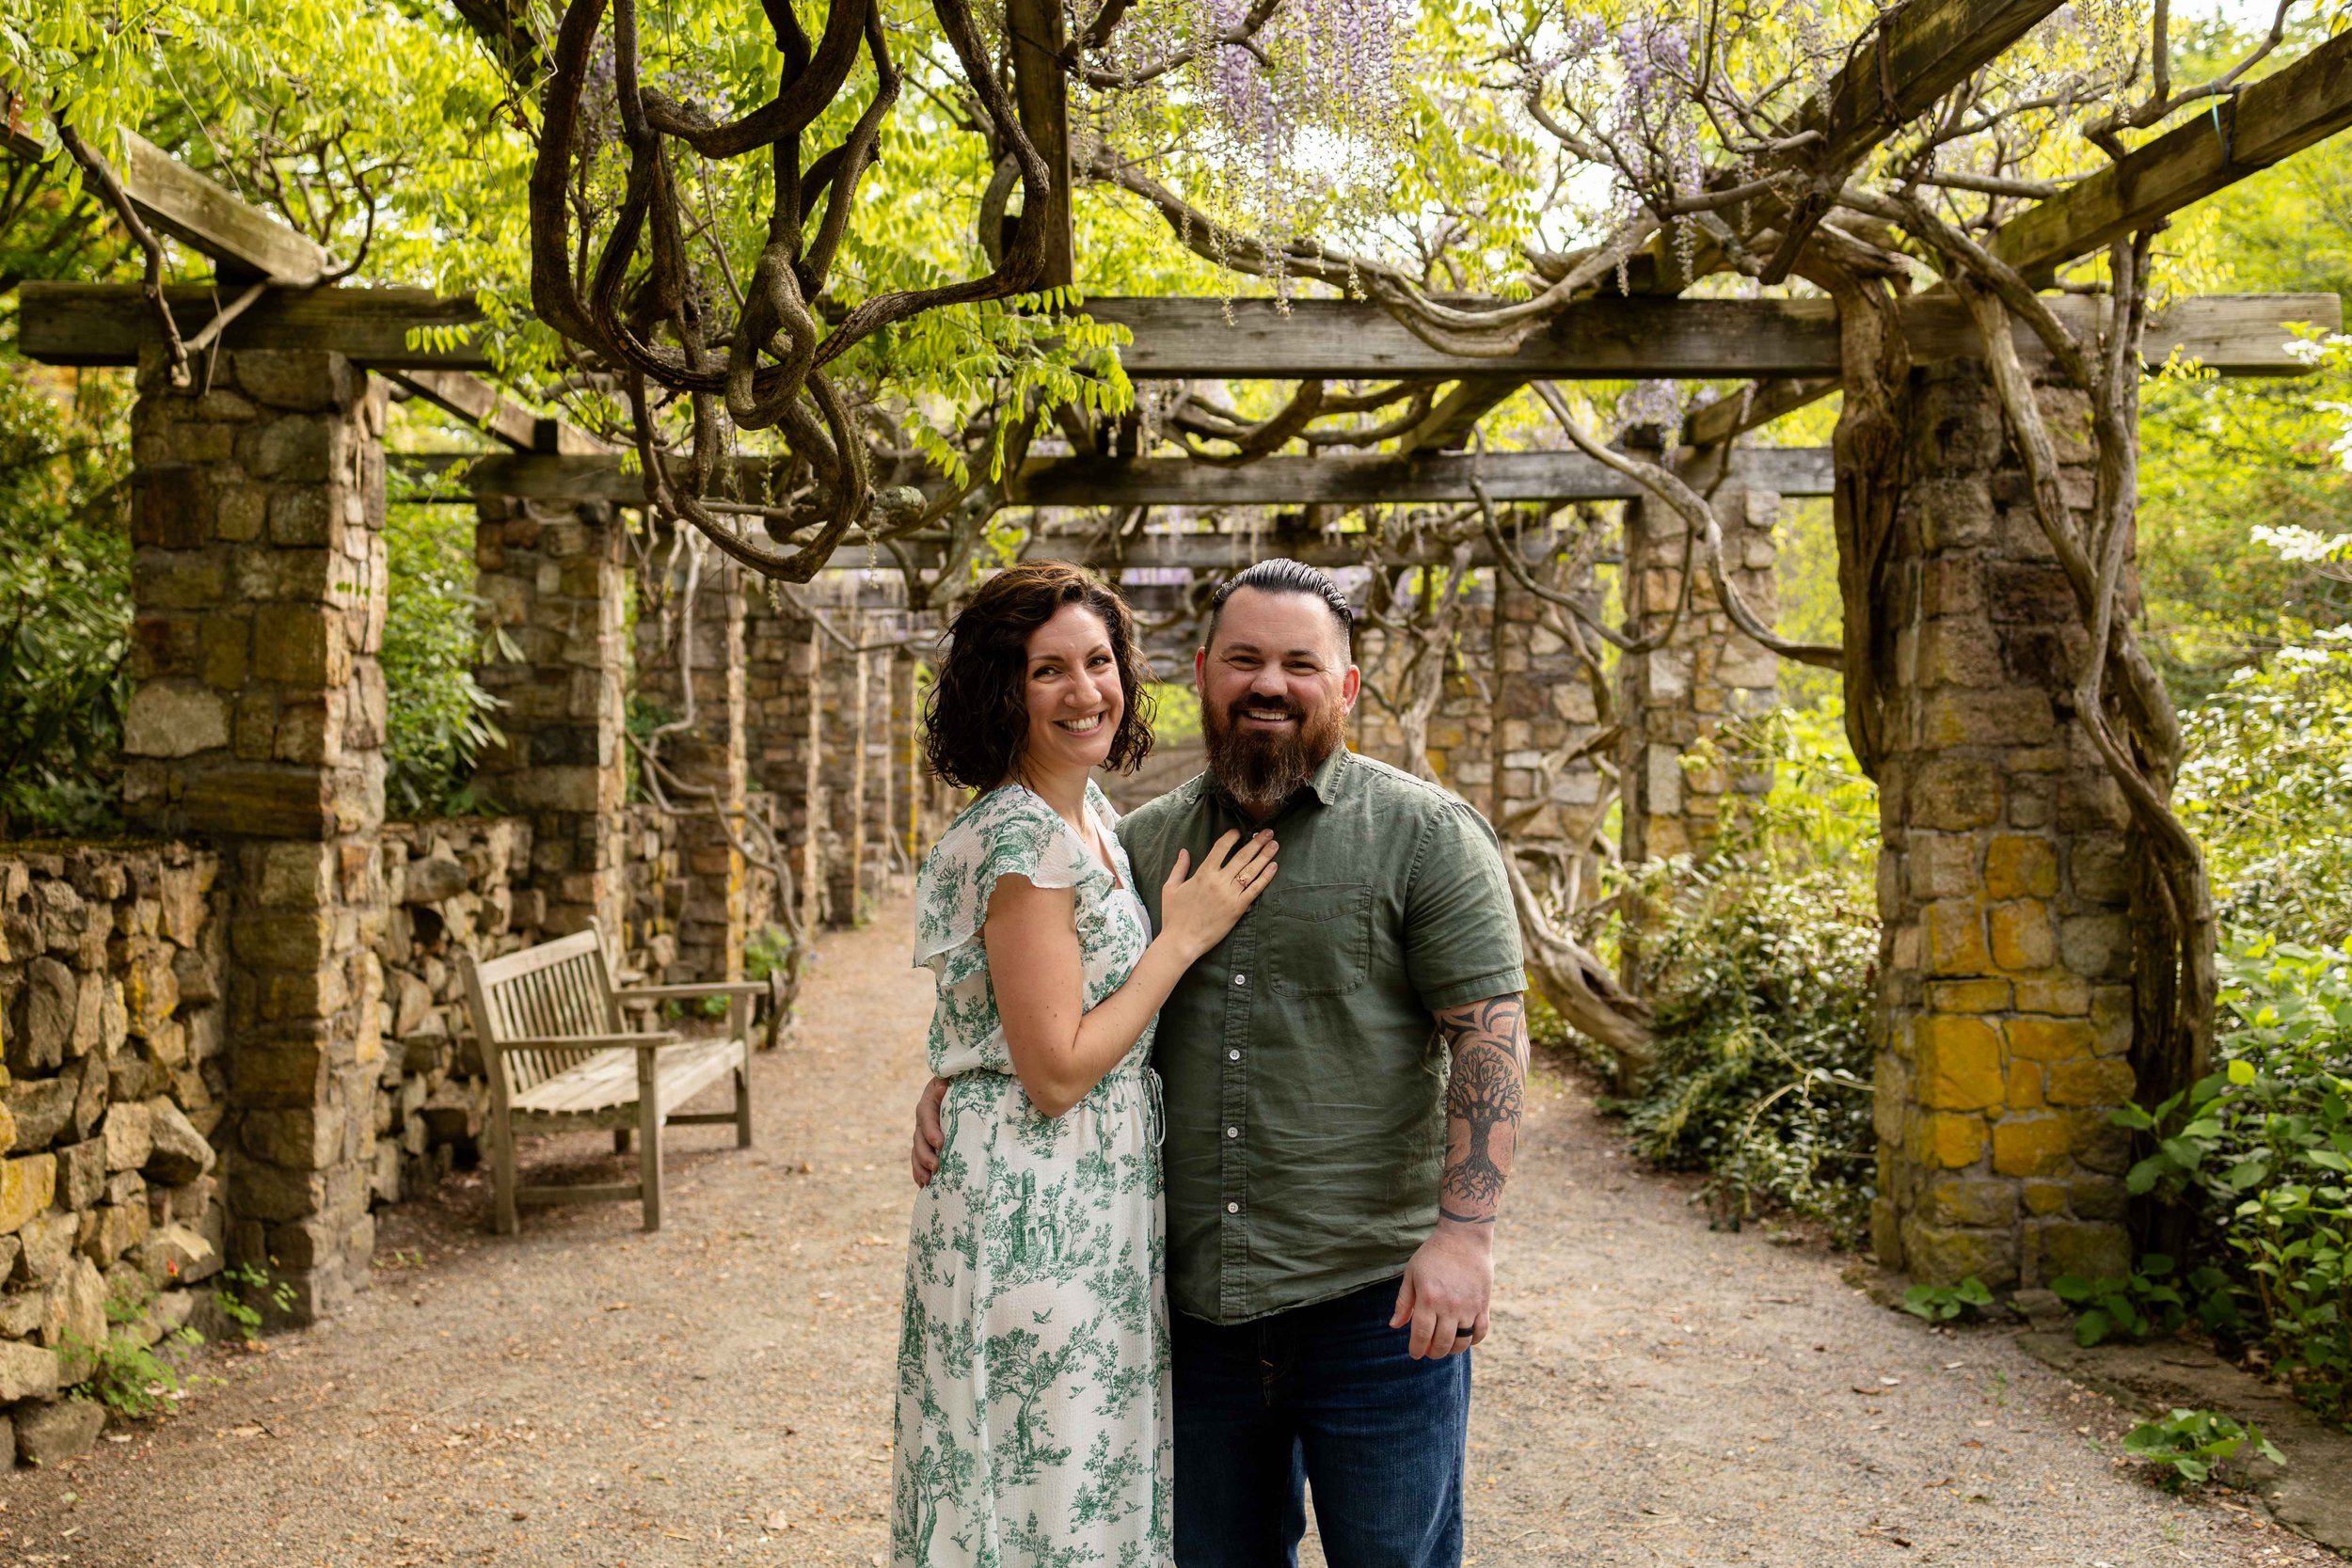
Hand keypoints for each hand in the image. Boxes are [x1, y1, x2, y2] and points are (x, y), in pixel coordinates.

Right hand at [910, 1075, 947, 1187]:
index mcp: (928, 1104)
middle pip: (919, 1139)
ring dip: (920, 1167)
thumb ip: (947, 1082)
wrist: (955, 1088)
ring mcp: (923, 1134)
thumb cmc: (958, 1083)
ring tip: (927, 1181)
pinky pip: (919, 1159)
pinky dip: (919, 1172)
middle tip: (936, 1167)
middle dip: (925, 1155)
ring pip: (917, 1151)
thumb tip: (942, 1089)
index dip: (931, 1131)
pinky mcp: (927, 1144)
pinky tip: (924, 1185)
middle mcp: (922, 1120)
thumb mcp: (952, 1079)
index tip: (940, 1144)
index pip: (926, 1118)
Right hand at [1157, 829, 1277, 959]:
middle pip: (1242, 857)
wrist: (1182, 941)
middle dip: (1256, 842)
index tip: (1239, 831)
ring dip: (1265, 856)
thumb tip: (1184, 851)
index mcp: (1203, 874)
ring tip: (1275, 844)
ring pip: (1251, 871)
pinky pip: (1255, 889)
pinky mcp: (1238, 908)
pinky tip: (1274, 867)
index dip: (1231, 837)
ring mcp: (1230, 895)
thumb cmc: (1173, 916)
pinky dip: (1266, 877)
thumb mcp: (1170, 888)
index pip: (1221, 848)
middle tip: (1268, 832)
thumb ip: (1179, 868)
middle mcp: (1219, 881)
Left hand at [1390, 1221, 1492, 1359]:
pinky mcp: (1483, 1304)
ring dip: (1452, 1350)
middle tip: (1429, 1351)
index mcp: (1428, 1298)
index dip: (1417, 1349)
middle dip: (1433, 1353)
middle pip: (1441, 1343)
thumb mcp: (1412, 1274)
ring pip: (1462, 1342)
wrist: (1463, 1238)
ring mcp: (1468, 1307)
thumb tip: (1394, 1325)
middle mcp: (1449, 1306)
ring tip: (1446, 1346)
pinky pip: (1481, 1332)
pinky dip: (1473, 1341)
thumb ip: (1403, 1302)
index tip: (1415, 1354)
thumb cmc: (1433, 1254)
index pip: (1421, 1335)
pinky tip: (1465, 1338)